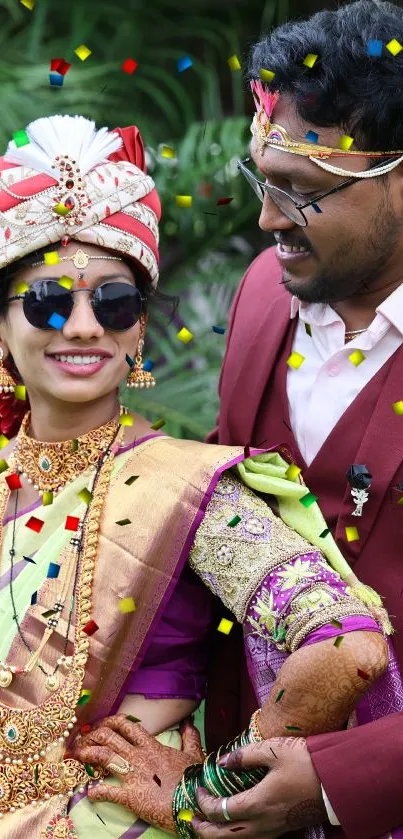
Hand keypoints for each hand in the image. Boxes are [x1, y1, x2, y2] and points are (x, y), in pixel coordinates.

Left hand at [71, 714, 203, 830]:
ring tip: (76, 754)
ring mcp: (134, 775)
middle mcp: (140, 756)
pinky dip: (95, 792)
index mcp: (153, 746)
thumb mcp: (195, 754)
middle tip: (82, 739)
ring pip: (104, 757)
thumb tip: (188, 722)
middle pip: (110, 737)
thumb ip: (190, 737)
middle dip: (92, 735)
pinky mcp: (131, 797)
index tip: (99, 724)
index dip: (109, 722)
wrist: (196, 803)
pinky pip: (108, 792)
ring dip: (87, 754)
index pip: (127, 726)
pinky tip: (89, 792)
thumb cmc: (196, 780)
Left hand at [192, 737, 326, 838]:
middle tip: (193, 819)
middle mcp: (264, 822)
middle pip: (226, 836)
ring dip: (220, 835)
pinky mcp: (283, 829)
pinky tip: (236, 824)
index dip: (204, 803)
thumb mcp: (274, 751)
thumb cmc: (306, 764)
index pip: (221, 812)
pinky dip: (238, 835)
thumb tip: (222, 761)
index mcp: (258, 804)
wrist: (337, 782)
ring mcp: (274, 829)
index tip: (198, 789)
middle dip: (205, 830)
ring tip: (209, 825)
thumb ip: (245, 756)